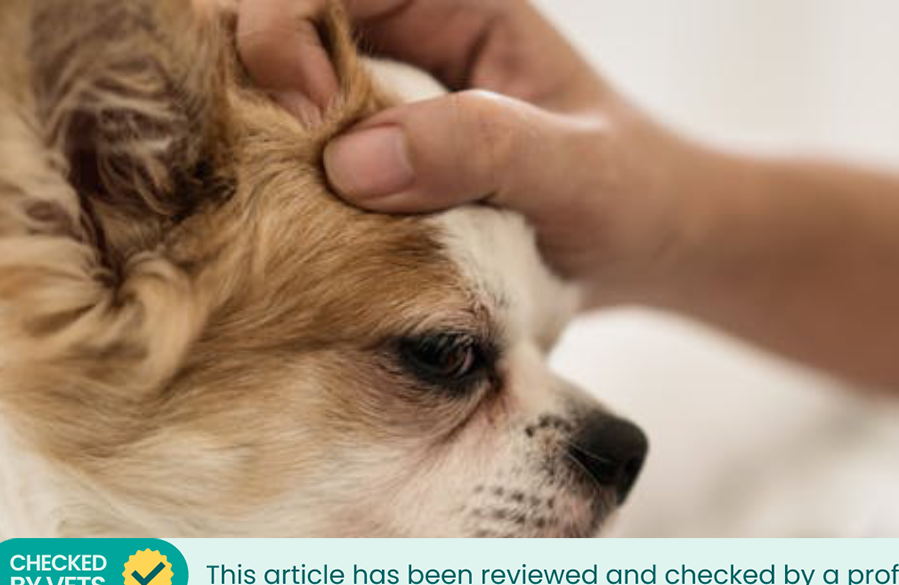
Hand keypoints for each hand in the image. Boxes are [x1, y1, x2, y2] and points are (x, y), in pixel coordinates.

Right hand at [238, 0, 721, 303]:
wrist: (647, 247)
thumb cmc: (630, 196)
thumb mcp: (575, 173)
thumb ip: (481, 151)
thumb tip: (351, 162)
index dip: (287, 29)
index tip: (308, 119)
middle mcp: (406, 28)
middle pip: (277, 16)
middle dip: (251, 72)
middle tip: (266, 162)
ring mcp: (377, 86)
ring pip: (266, 78)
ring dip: (251, 125)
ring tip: (258, 194)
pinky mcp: (365, 143)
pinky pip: (288, 139)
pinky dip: (270, 169)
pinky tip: (278, 218)